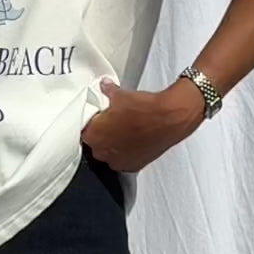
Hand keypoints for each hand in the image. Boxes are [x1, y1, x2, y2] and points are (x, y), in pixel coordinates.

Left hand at [80, 78, 204, 172]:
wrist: (170, 119)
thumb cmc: (144, 108)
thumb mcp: (122, 95)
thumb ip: (108, 92)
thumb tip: (104, 86)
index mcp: (94, 135)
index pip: (83, 131)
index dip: (91, 124)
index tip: (97, 118)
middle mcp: (103, 153)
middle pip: (95, 144)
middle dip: (101, 135)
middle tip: (111, 124)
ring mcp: (117, 162)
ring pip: (108, 154)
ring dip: (113, 145)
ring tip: (124, 132)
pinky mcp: (133, 166)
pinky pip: (122, 160)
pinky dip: (125, 152)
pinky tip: (132, 141)